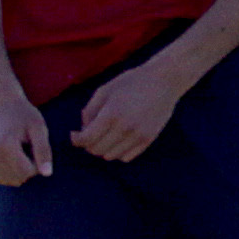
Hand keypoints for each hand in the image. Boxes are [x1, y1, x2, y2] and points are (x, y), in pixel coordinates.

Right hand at [0, 96, 53, 186]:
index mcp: (5, 146)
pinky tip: (9, 155)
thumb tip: (47, 174)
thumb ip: (43, 151)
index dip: (37, 163)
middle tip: (26, 148)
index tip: (35, 147)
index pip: (28, 172)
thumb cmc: (23, 116)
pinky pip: (1, 178)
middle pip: (19, 177)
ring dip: (18, 169)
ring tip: (17, 150)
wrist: (0, 106)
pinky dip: (9, 170)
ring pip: (10, 180)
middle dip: (27, 167)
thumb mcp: (39, 128)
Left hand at [70, 62, 186, 162]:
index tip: (74, 135)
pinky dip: (118, 151)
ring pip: (110, 156)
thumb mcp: (104, 90)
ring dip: (103, 148)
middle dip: (88, 144)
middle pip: (97, 150)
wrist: (164, 81)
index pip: (87, 139)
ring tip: (105, 135)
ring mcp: (138, 136)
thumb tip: (82, 130)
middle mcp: (124, 128)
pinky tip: (118, 139)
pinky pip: (126, 157)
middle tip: (90, 134)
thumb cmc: (131, 82)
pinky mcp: (148, 140)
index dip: (76, 140)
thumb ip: (89, 111)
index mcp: (111, 114)